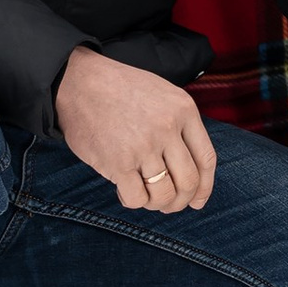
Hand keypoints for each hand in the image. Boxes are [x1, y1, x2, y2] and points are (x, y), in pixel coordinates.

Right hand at [57, 48, 216, 213]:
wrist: (80, 82)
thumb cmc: (121, 90)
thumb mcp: (163, 95)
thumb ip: (181, 126)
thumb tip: (194, 173)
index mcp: (184, 110)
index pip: (206, 159)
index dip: (204, 187)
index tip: (197, 201)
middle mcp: (168, 128)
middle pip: (189, 182)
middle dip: (181, 201)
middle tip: (168, 203)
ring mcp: (144, 146)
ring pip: (165, 195)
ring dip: (157, 204)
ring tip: (145, 195)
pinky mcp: (118, 162)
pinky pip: (137, 199)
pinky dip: (134, 201)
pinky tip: (124, 189)